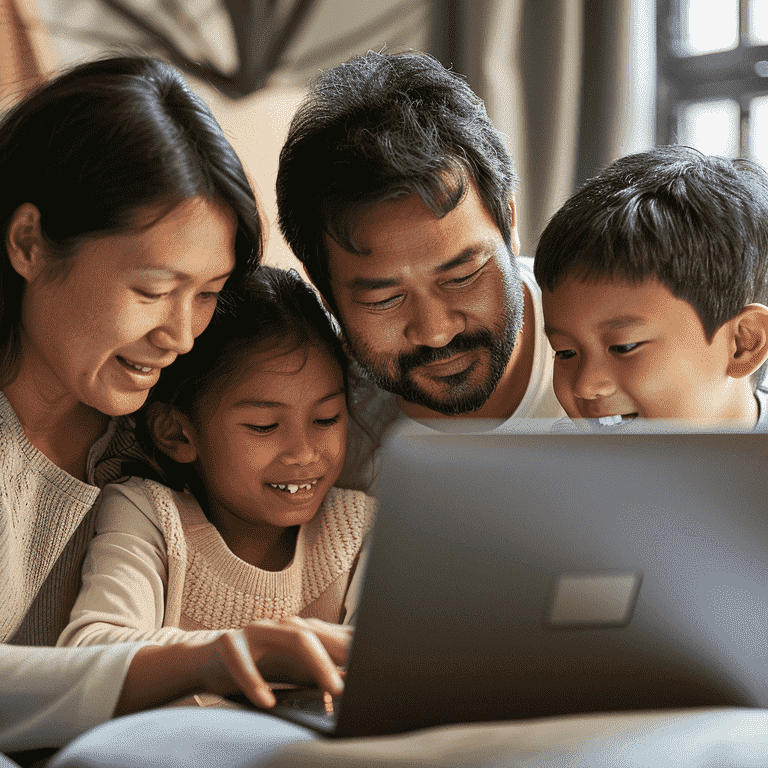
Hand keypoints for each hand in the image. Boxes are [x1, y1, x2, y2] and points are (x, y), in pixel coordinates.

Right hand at [197, 617, 351, 707]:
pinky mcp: (230, 644)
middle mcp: (282, 626)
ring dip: (317, 664)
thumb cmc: (261, 666)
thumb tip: (355, 684)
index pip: (334, 634)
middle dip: (344, 654)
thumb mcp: (293, 670)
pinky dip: (256, 682)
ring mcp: (257, 632)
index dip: (356, 647)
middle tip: (364, 677)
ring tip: (335, 687)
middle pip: (320, 634)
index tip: (378, 665)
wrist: (210, 659)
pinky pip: (243, 662)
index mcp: (300, 630)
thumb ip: (321, 672)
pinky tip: (267, 700)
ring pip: (292, 640)